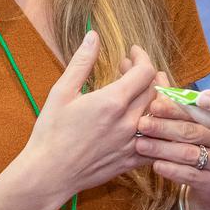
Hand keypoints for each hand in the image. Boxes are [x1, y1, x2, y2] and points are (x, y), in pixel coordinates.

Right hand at [15, 32, 158, 209]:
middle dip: (146, 73)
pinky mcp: (132, 161)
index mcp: (112, 101)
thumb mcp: (62, 92)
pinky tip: (142, 118)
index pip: (145, 72)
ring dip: (154, 98)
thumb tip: (93, 35)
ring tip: (140, 90)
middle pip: (155, 90)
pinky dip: (156, 126)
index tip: (132, 52)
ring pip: (160, 115)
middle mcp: (129, 122)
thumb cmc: (51, 132)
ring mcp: (133, 143)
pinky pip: (158, 141)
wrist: (49, 174)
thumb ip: (82, 62)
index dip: (142, 57)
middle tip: (129, 69)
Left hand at [134, 96, 209, 209]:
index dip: (175, 108)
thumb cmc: (205, 151)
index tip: (153, 105)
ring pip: (189, 153)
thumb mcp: (198, 129)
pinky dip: (171, 170)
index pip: (198, 112)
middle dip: (164, 127)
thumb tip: (156, 76)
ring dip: (162, 149)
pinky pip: (190, 175)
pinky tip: (156, 166)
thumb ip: (180, 106)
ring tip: (141, 145)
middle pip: (192, 131)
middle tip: (141, 124)